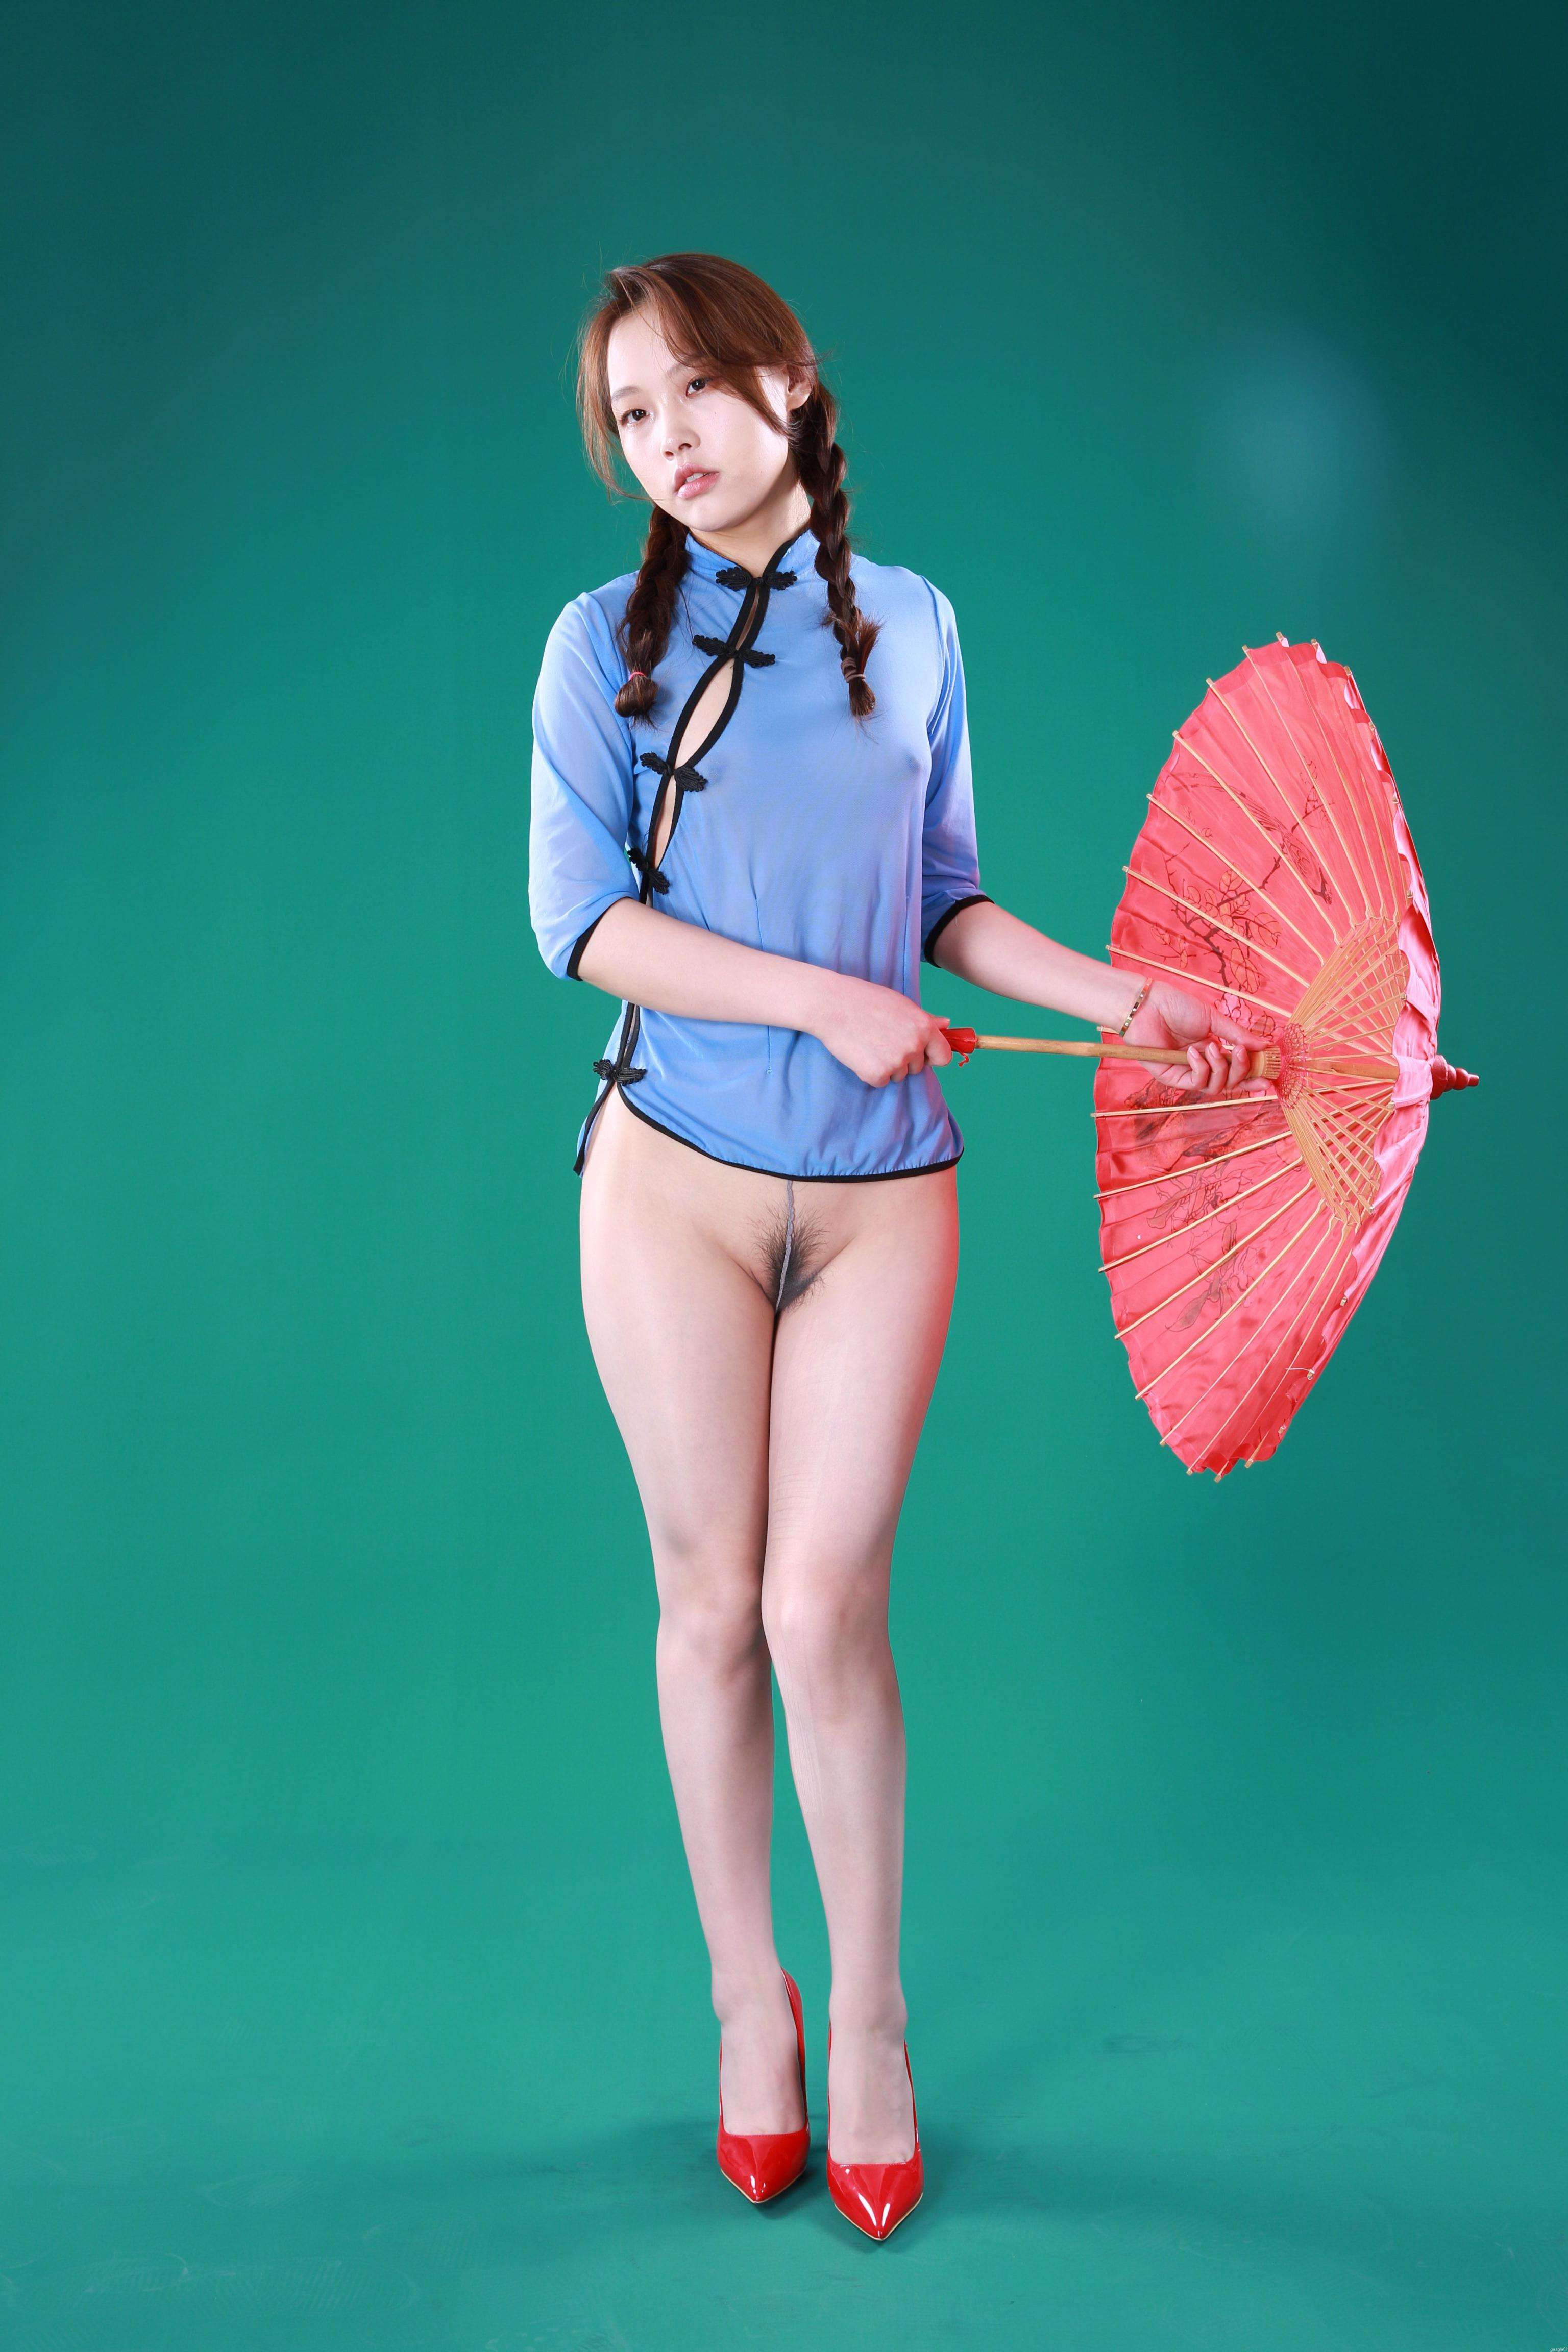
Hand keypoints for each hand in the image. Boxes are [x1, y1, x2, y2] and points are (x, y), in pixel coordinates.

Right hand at [811, 975, 952, 1085]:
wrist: (831, 1004)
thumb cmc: (865, 1000)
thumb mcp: (901, 1004)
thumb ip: (925, 1019)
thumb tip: (947, 1024)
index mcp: (924, 1027)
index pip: (943, 1056)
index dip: (933, 1057)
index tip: (923, 1056)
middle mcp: (914, 1046)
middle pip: (917, 1068)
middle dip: (903, 1059)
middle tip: (881, 1040)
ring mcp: (896, 1062)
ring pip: (898, 1075)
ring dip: (886, 1066)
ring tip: (869, 1043)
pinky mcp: (877, 1074)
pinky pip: (880, 1081)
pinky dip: (870, 1072)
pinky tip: (860, 1053)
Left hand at [1125, 979, 1273, 1097]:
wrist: (1148, 1005)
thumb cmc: (1177, 1007)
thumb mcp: (1214, 1019)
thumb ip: (1237, 1035)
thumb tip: (1264, 1046)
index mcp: (1212, 1050)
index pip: (1236, 1070)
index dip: (1253, 1076)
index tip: (1268, 1076)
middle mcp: (1202, 1064)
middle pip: (1230, 1082)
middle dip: (1242, 1071)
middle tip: (1242, 1053)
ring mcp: (1187, 1073)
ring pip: (1216, 1087)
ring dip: (1221, 1068)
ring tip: (1212, 1048)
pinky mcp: (1173, 1079)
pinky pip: (1197, 1084)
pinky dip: (1202, 1070)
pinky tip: (1194, 1053)